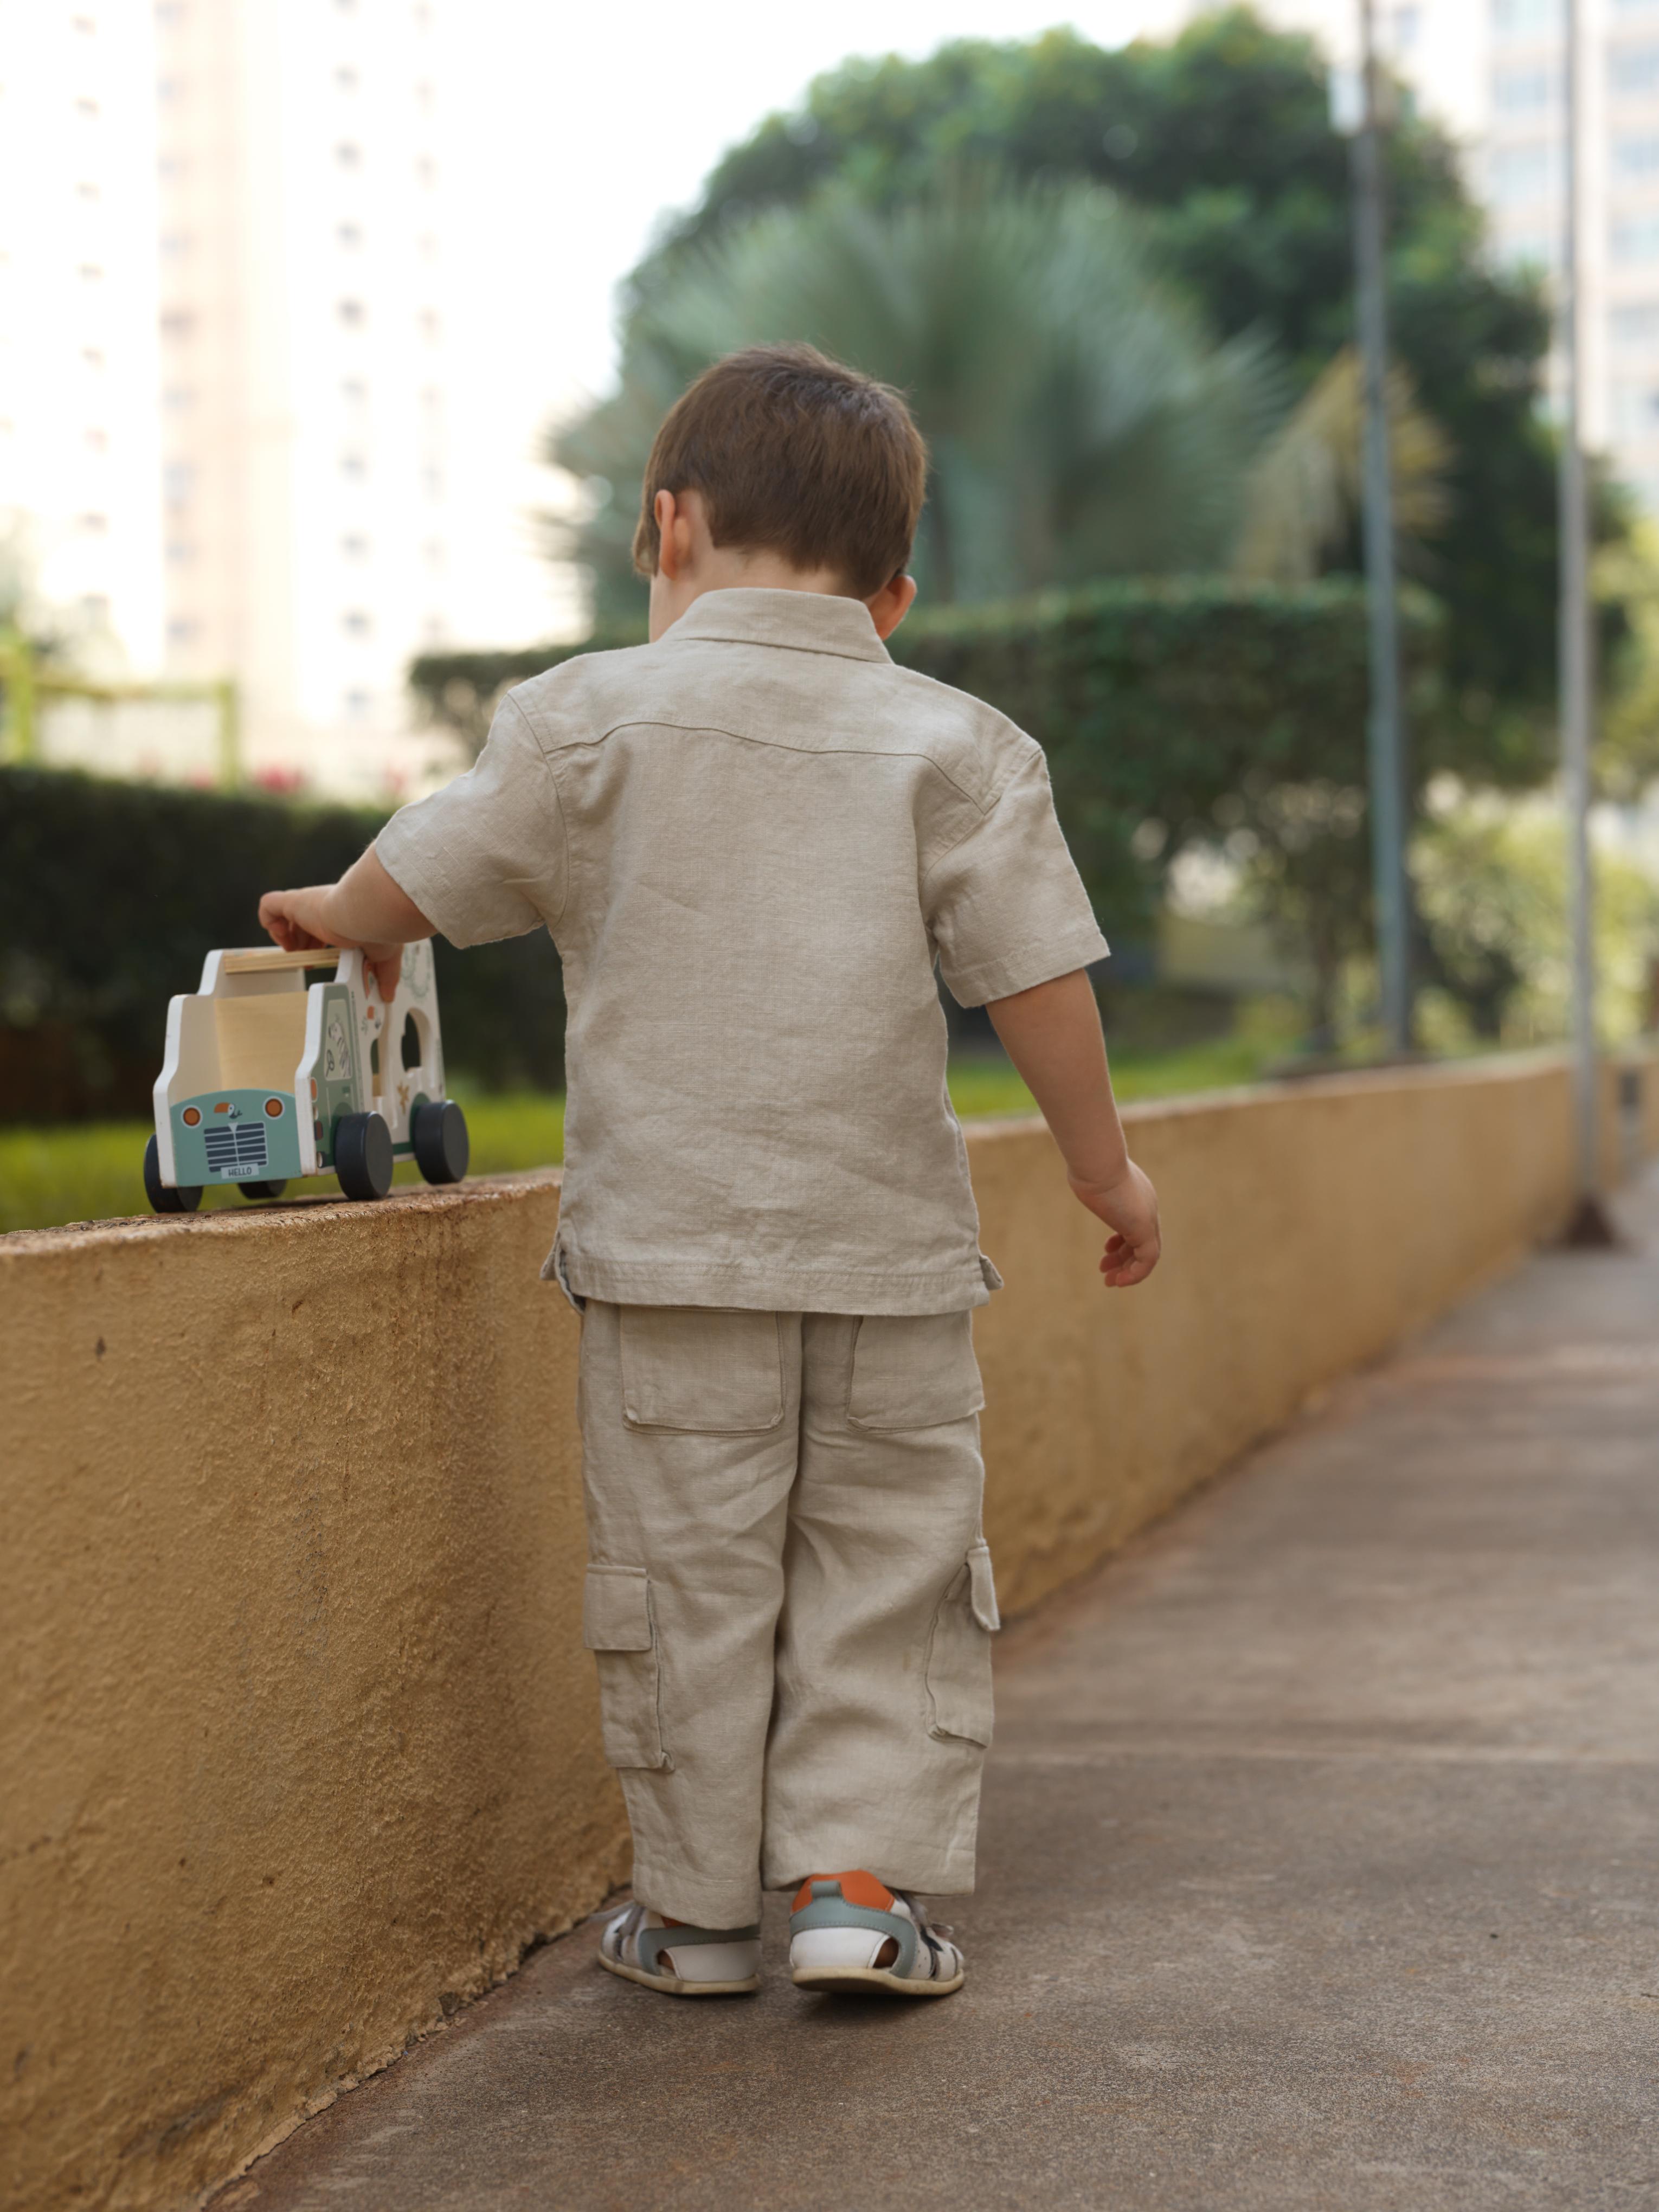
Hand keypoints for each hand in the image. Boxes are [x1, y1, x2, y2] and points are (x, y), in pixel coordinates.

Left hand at [259, 885, 402, 1000]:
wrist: (368, 913)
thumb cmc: (379, 929)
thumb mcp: (385, 957)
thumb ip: (386, 976)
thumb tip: (388, 997)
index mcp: (340, 915)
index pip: (321, 925)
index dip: (316, 943)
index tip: (319, 959)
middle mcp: (321, 907)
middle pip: (300, 923)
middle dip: (299, 943)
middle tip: (306, 960)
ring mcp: (306, 904)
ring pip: (283, 914)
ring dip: (284, 937)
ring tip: (293, 952)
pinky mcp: (293, 902)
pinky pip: (268, 904)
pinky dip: (269, 922)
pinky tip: (285, 938)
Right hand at [1069, 1159, 1160, 1287]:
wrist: (1097, 1162)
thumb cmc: (1088, 1166)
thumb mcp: (1090, 1175)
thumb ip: (1090, 1180)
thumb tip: (1079, 1177)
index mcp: (1137, 1195)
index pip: (1136, 1225)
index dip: (1122, 1242)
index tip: (1106, 1250)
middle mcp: (1147, 1207)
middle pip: (1142, 1241)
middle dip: (1123, 1259)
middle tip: (1105, 1271)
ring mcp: (1147, 1218)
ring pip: (1146, 1254)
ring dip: (1128, 1271)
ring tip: (1110, 1282)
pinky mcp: (1144, 1229)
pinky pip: (1147, 1260)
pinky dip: (1135, 1274)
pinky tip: (1119, 1281)